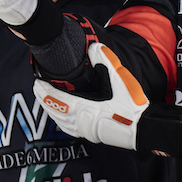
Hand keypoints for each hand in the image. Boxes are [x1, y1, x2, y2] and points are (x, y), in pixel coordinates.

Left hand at [33, 42, 148, 149]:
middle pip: (56, 111)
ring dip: (52, 109)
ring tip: (46, 99)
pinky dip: (61, 119)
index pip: (58, 99)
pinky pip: (69, 128)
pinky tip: (62, 115)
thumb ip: (105, 61)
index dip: (46, 91)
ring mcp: (86, 131)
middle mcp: (82, 122)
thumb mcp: (120, 79)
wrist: (144, 128)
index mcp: (85, 109)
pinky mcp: (91, 135)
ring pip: (61, 121)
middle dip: (45, 99)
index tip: (38, 82)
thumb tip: (93, 46)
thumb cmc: (132, 106)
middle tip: (37, 88)